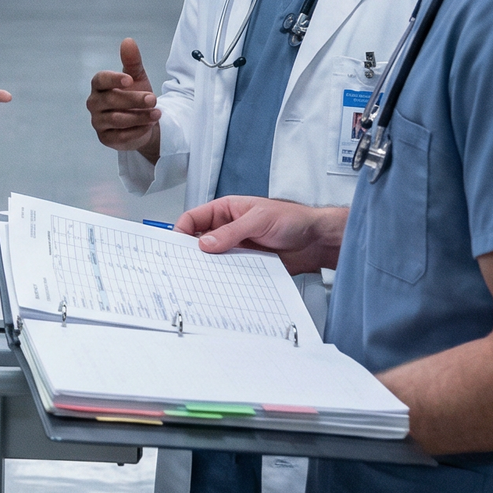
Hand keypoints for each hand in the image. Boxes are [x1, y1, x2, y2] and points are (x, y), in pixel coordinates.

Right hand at [87, 38, 160, 156]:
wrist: (143, 122)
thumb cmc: (136, 96)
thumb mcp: (137, 78)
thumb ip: (132, 61)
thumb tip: (128, 41)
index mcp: (99, 86)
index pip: (100, 80)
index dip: (113, 79)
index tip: (130, 80)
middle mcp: (94, 103)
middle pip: (111, 100)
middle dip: (134, 100)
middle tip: (153, 99)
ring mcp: (98, 122)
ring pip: (117, 119)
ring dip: (139, 117)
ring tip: (157, 113)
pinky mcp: (105, 138)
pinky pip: (120, 136)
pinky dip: (137, 131)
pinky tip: (149, 127)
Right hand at [175, 197, 347, 274]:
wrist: (316, 241)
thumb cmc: (293, 219)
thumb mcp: (259, 219)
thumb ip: (232, 232)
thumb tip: (206, 242)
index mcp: (226, 210)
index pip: (194, 219)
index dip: (182, 230)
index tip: (176, 245)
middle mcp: (228, 229)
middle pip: (200, 241)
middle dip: (192, 252)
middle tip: (186, 263)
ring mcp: (236, 248)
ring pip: (213, 259)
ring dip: (209, 267)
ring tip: (204, 275)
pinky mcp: (246, 264)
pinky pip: (229, 272)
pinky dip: (224, 278)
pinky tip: (223, 283)